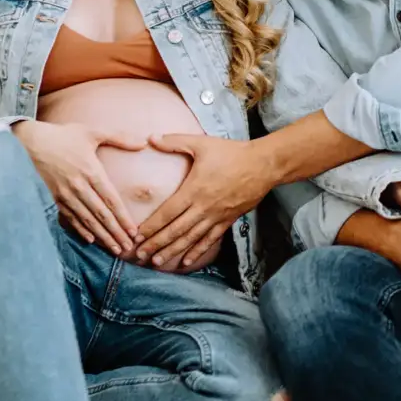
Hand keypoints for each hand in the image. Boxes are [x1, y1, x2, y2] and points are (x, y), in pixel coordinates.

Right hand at [14, 119, 144, 254]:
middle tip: (128, 248)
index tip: (134, 232)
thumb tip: (143, 142)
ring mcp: (65, 195)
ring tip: (114, 248)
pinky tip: (91, 240)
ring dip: (102, 236)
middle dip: (116, 233)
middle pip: (101, 215)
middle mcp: (79, 186)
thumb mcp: (92, 132)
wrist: (29, 142)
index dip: (123, 218)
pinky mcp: (54, 198)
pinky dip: (81, 230)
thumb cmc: (63, 136)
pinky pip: (70, 218)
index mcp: (91, 171)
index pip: (111, 200)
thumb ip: (120, 138)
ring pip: (87, 220)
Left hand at [132, 134, 272, 268]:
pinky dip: (197, 251)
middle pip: (176, 230)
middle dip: (156, 244)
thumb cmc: (231, 153)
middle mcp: (203, 207)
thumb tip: (150, 137)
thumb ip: (174, 141)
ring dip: (173, 251)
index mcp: (194, 189)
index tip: (137, 237)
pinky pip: (210, 239)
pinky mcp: (228, 220)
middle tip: (140, 255)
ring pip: (191, 238)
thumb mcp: (201, 143)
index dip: (151, 226)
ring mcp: (216, 216)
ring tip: (157, 263)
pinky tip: (186, 261)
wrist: (263, 165)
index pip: (167, 213)